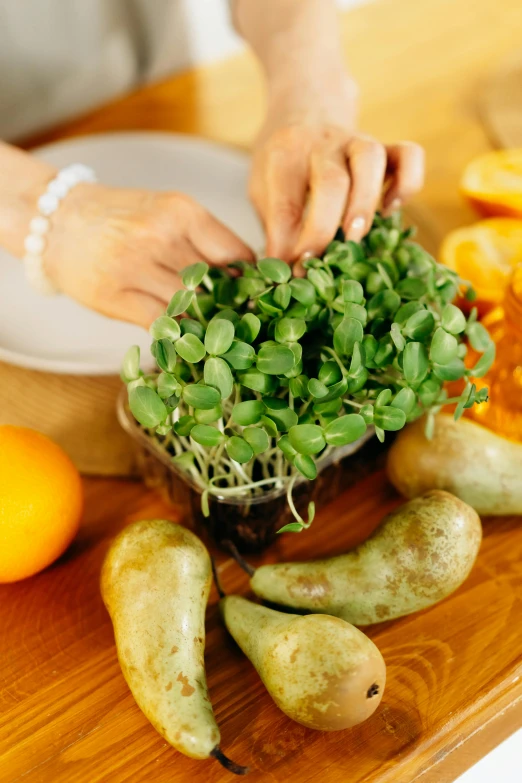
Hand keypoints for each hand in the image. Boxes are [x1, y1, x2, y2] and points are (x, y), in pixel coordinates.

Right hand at [44, 184, 253, 327]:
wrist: (55, 220)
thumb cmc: (119, 218)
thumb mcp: (166, 211)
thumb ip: (204, 240)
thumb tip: (246, 278)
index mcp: (181, 211)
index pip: (236, 255)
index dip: (250, 282)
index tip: (255, 297)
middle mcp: (160, 236)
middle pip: (215, 284)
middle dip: (229, 307)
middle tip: (239, 323)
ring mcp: (135, 266)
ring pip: (190, 307)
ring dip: (203, 323)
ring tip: (212, 332)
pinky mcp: (115, 296)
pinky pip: (161, 324)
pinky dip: (176, 334)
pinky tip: (182, 336)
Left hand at [250, 94, 424, 261]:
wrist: (305, 107)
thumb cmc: (283, 163)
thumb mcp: (263, 189)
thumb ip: (274, 227)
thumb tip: (280, 270)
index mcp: (284, 155)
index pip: (286, 204)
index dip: (289, 243)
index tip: (290, 270)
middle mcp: (322, 143)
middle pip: (330, 182)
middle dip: (324, 228)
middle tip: (318, 261)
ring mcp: (357, 141)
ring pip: (370, 160)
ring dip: (365, 203)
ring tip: (355, 237)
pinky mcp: (386, 146)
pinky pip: (409, 155)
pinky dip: (407, 184)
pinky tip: (391, 210)